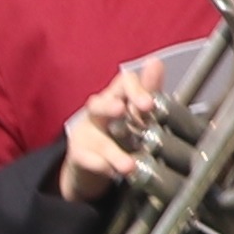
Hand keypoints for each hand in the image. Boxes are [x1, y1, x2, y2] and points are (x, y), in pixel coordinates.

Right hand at [55, 63, 165, 201]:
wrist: (92, 163)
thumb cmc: (120, 131)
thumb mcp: (136, 111)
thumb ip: (148, 89)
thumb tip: (155, 61)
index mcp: (117, 97)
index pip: (123, 84)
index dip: (135, 90)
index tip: (148, 104)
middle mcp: (98, 112)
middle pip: (99, 104)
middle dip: (110, 108)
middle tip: (122, 113)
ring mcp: (86, 133)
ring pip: (98, 138)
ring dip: (113, 152)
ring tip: (128, 165)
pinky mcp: (78, 155)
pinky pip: (86, 159)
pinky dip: (100, 166)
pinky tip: (111, 171)